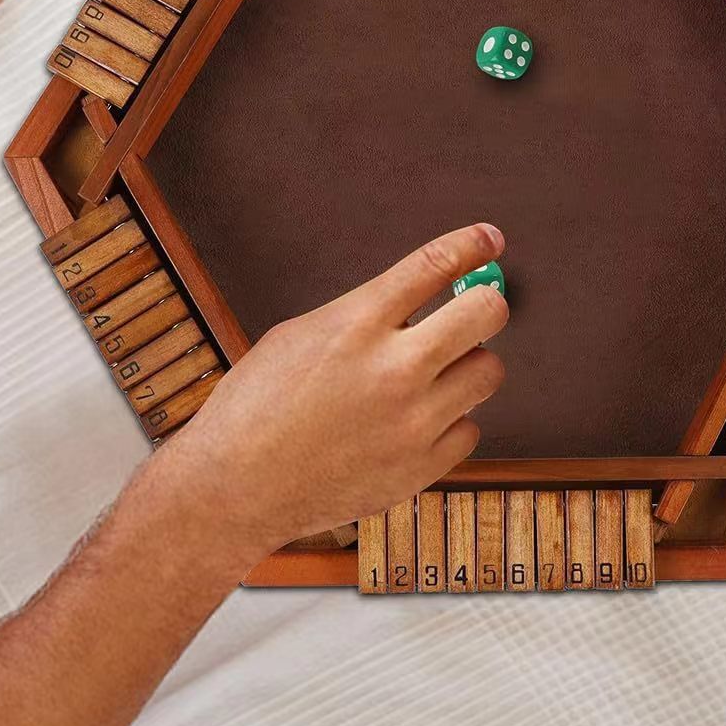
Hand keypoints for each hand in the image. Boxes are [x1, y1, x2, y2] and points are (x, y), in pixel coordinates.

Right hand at [158, 223, 509, 560]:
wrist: (236, 486)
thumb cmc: (257, 406)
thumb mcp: (301, 334)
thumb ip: (365, 314)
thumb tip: (422, 298)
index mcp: (357, 324)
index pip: (435, 265)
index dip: (472, 244)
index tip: (489, 239)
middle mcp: (393, 369)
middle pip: (486, 314)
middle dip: (486, 305)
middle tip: (473, 312)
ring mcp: (412, 422)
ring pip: (488, 372)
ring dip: (468, 366)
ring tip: (432, 376)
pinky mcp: (420, 468)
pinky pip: (469, 429)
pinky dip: (449, 422)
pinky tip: (412, 424)